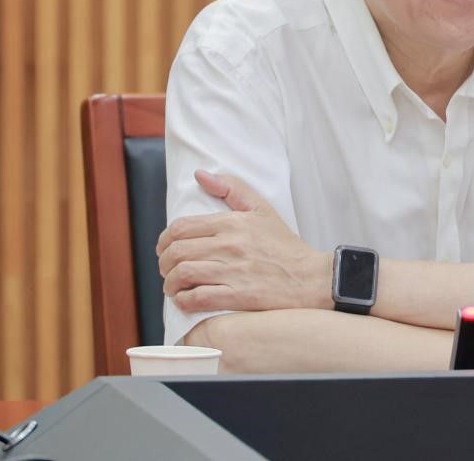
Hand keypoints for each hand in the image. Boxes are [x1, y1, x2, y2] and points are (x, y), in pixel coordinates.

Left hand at [157, 170, 329, 313]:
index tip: (165, 249)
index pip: (181, 228)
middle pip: (176, 252)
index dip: (164, 240)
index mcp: (232, 223)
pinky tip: (185, 300)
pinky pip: (198, 297)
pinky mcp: (238, 296)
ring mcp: (233, 271)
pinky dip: (184, 300)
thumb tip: (201, 175)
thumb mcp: (261, 209)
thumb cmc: (285, 245)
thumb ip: (232, 188)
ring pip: (183, 274)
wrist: (309, 277)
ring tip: (173, 287)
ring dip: (170, 283)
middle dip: (164, 263)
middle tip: (167, 269)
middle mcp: (230, 245)